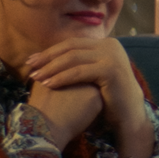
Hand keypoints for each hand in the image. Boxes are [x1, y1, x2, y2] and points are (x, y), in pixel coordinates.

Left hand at [26, 37, 153, 157]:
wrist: (129, 114)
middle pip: (71, 47)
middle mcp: (111, 45)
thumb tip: (52, 56)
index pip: (73, 43)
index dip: (51, 50)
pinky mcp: (110, 70)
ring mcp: (112, 56)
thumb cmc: (108, 97)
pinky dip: (62, 78)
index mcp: (107, 43)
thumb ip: (80, 62)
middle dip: (48, 57)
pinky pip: (79, 72)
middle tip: (30, 66)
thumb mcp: (94, 74)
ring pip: (73, 58)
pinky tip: (48, 85)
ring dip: (51, 68)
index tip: (33, 60)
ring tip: (36, 77)